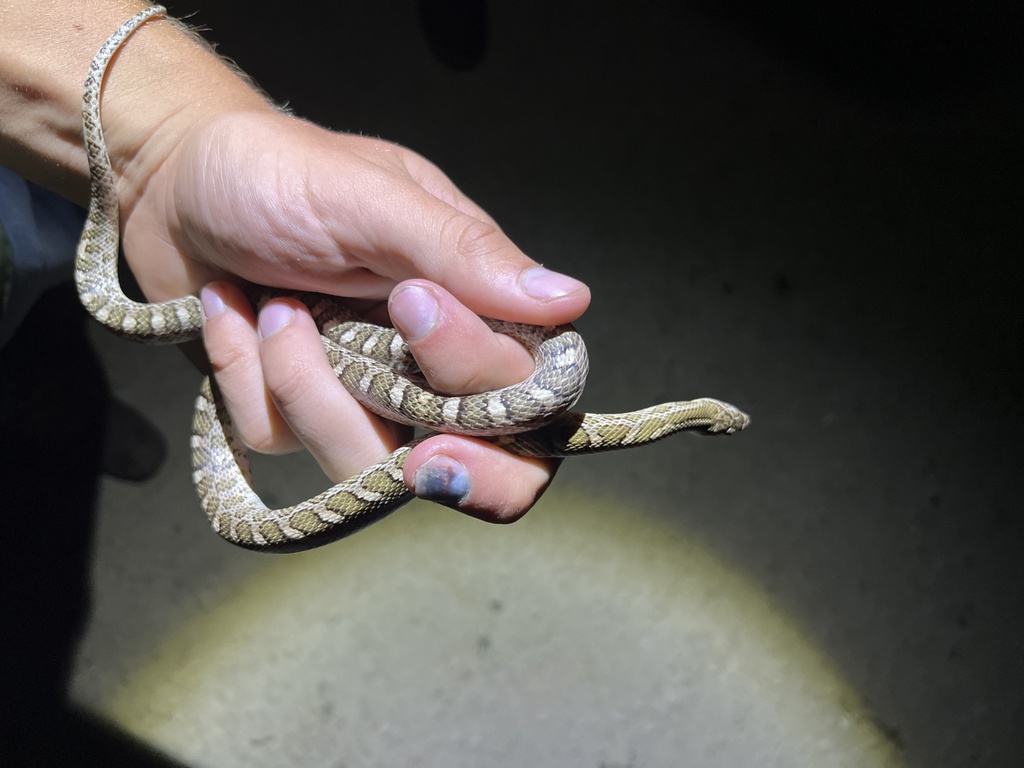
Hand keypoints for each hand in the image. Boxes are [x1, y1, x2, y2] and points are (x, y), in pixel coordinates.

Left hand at [126, 111, 590, 521]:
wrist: (173, 184)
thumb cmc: (279, 171)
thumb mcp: (370, 198)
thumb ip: (463, 251)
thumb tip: (571, 299)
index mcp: (476, 306)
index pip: (528, 393)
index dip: (497, 407)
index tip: (417, 341)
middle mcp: (431, 365)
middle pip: (476, 464)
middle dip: (438, 468)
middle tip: (416, 460)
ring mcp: (363, 398)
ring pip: (363, 461)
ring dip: (304, 385)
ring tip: (272, 309)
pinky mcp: (300, 415)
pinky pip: (283, 439)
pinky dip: (246, 376)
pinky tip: (234, 316)